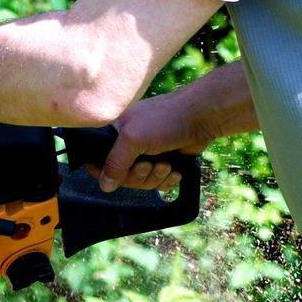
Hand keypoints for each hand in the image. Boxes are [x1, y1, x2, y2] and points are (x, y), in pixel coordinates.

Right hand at [86, 91, 213, 192]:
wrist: (203, 117)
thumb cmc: (167, 118)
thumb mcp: (133, 138)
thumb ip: (115, 162)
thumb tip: (104, 184)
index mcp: (114, 132)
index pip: (98, 160)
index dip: (107, 173)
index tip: (119, 175)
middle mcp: (128, 144)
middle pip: (121, 177)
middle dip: (138, 175)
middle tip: (149, 164)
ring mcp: (146, 153)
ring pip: (140, 182)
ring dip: (155, 178)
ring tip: (166, 164)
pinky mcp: (162, 161)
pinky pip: (157, 182)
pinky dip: (166, 180)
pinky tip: (174, 170)